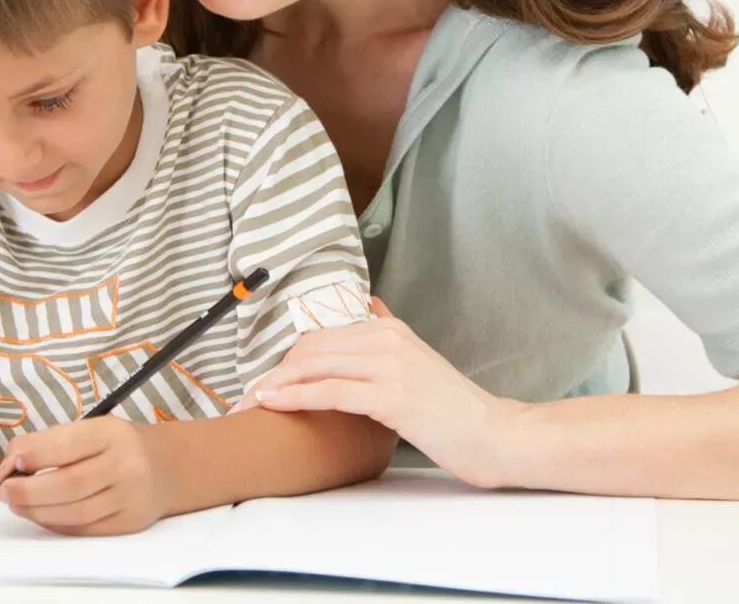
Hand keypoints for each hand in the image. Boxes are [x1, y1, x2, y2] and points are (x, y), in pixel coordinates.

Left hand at [0, 417, 171, 535]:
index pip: (65, 446)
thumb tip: (7, 467)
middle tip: (4, 493)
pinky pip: (84, 529)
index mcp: (111, 433)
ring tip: (17, 505)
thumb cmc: (117, 445)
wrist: (168, 467)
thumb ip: (48, 443)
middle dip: (27, 492)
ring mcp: (130, 497)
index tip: (9, 465)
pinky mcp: (129, 522)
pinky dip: (55, 524)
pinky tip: (42, 515)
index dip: (32, 457)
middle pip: (67, 485)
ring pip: (73, 513)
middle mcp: (125, 464)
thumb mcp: (91, 429)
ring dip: (36, 512)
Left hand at [247, 299, 523, 488]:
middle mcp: (387, 339)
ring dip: (275, 385)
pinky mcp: (392, 396)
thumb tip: (370, 304)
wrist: (495, 435)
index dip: (286, 359)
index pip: (321, 336)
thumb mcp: (421, 359)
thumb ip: (391, 332)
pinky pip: (331, 391)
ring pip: (315, 366)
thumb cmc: (454, 410)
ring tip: (247, 403)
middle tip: (244, 398)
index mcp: (390, 329)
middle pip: (311, 348)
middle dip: (273, 372)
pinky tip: (272, 403)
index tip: (262, 381)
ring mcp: (390, 365)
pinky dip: (296, 396)